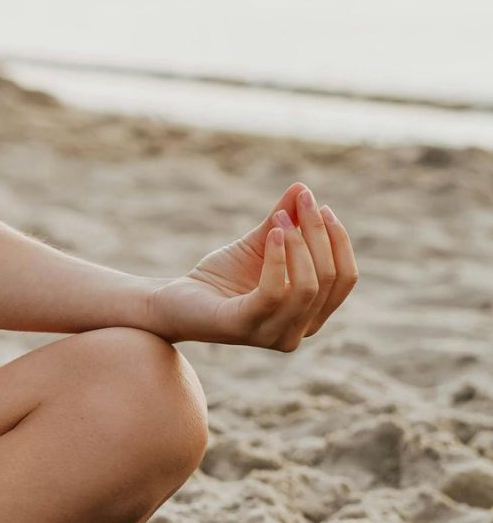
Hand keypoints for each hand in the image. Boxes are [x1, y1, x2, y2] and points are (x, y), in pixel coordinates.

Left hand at [146, 180, 357, 348]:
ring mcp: (274, 334)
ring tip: (280, 217)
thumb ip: (284, 220)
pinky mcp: (245, 327)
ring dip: (299, 244)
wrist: (176, 300)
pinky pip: (273, 293)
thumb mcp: (259, 243)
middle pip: (329, 279)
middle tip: (303, 200)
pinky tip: (270, 234)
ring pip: (307, 288)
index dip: (339, 240)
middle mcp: (300, 331)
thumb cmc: (222, 276)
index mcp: (311, 314)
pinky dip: (277, 259)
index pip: (346, 278)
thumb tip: (303, 188)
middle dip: (319, 233)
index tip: (321, 205)